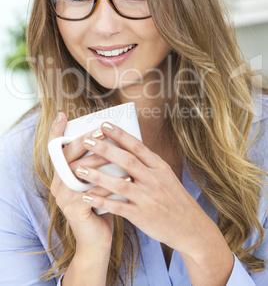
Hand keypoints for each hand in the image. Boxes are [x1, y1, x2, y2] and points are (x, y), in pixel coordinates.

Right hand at [48, 113, 113, 253]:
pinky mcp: (73, 211)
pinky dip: (111, 184)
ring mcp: (63, 198)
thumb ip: (97, 163)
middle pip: (67, 156)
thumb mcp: (95, 181)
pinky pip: (93, 193)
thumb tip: (111, 137)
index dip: (56, 132)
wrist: (97, 240)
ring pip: (80, 172)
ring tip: (119, 152)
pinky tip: (127, 178)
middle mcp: (57, 184)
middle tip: (101, 131)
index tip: (62, 115)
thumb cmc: (100, 205)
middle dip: (85, 142)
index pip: (55, 149)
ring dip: (100, 161)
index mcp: (61, 174)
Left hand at [76, 122, 233, 284]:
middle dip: (105, 149)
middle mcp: (154, 180)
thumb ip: (149, 164)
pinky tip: (86, 197)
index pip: (138, 146)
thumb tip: (130, 148)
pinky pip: (118, 207)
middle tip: (86, 141)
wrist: (191, 227)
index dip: (120, 135)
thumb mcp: (167, 176)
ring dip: (97, 176)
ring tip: (78, 169)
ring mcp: (148, 198)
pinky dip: (101, 201)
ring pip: (119, 183)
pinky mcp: (142, 216)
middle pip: (126, 160)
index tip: (104, 125)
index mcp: (160, 167)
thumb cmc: (175, 199)